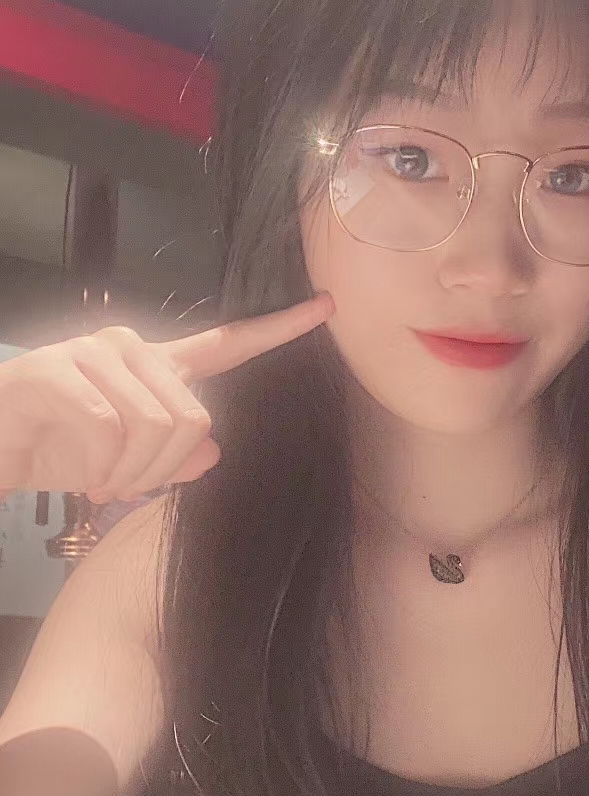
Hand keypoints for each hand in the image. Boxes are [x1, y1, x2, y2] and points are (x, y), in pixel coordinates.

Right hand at [0, 293, 333, 501]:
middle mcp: (129, 347)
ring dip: (131, 473)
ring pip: (157, 426)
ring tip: (103, 480)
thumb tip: (211, 453)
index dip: (279, 329)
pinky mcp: (56, 371)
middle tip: (127, 486)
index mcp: (156, 364)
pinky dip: (100, 468)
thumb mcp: (129, 464)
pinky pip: (108, 430)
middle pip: (195, 417)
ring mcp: (91, 354)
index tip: (325, 308)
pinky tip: (80, 474)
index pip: (226, 344)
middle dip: (165, 469)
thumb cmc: (59, 450)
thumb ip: (176, 458)